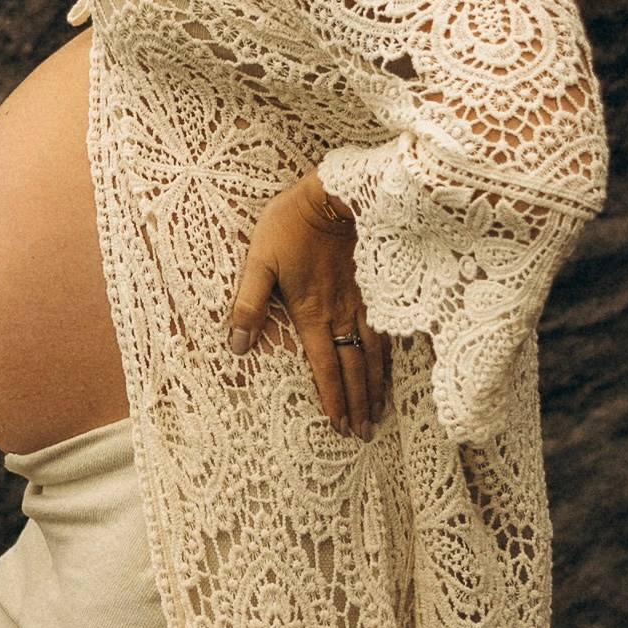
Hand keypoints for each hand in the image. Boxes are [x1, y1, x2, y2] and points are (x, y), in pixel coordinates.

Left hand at [227, 172, 389, 439]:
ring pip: (374, 354)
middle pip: (354, 368)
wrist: (336, 192)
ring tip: (379, 413)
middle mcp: (343, 314)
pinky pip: (388, 331)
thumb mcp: (260, 260)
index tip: (339, 427)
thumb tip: (235, 346)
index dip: (333, 399)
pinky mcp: (377, 286)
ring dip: (376, 386)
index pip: (325, 366)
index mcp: (313, 312)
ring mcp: (365, 301)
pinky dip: (390, 357)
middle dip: (358, 404)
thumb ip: (248, 304)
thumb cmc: (292, 223)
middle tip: (364, 434)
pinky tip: (392, 369)